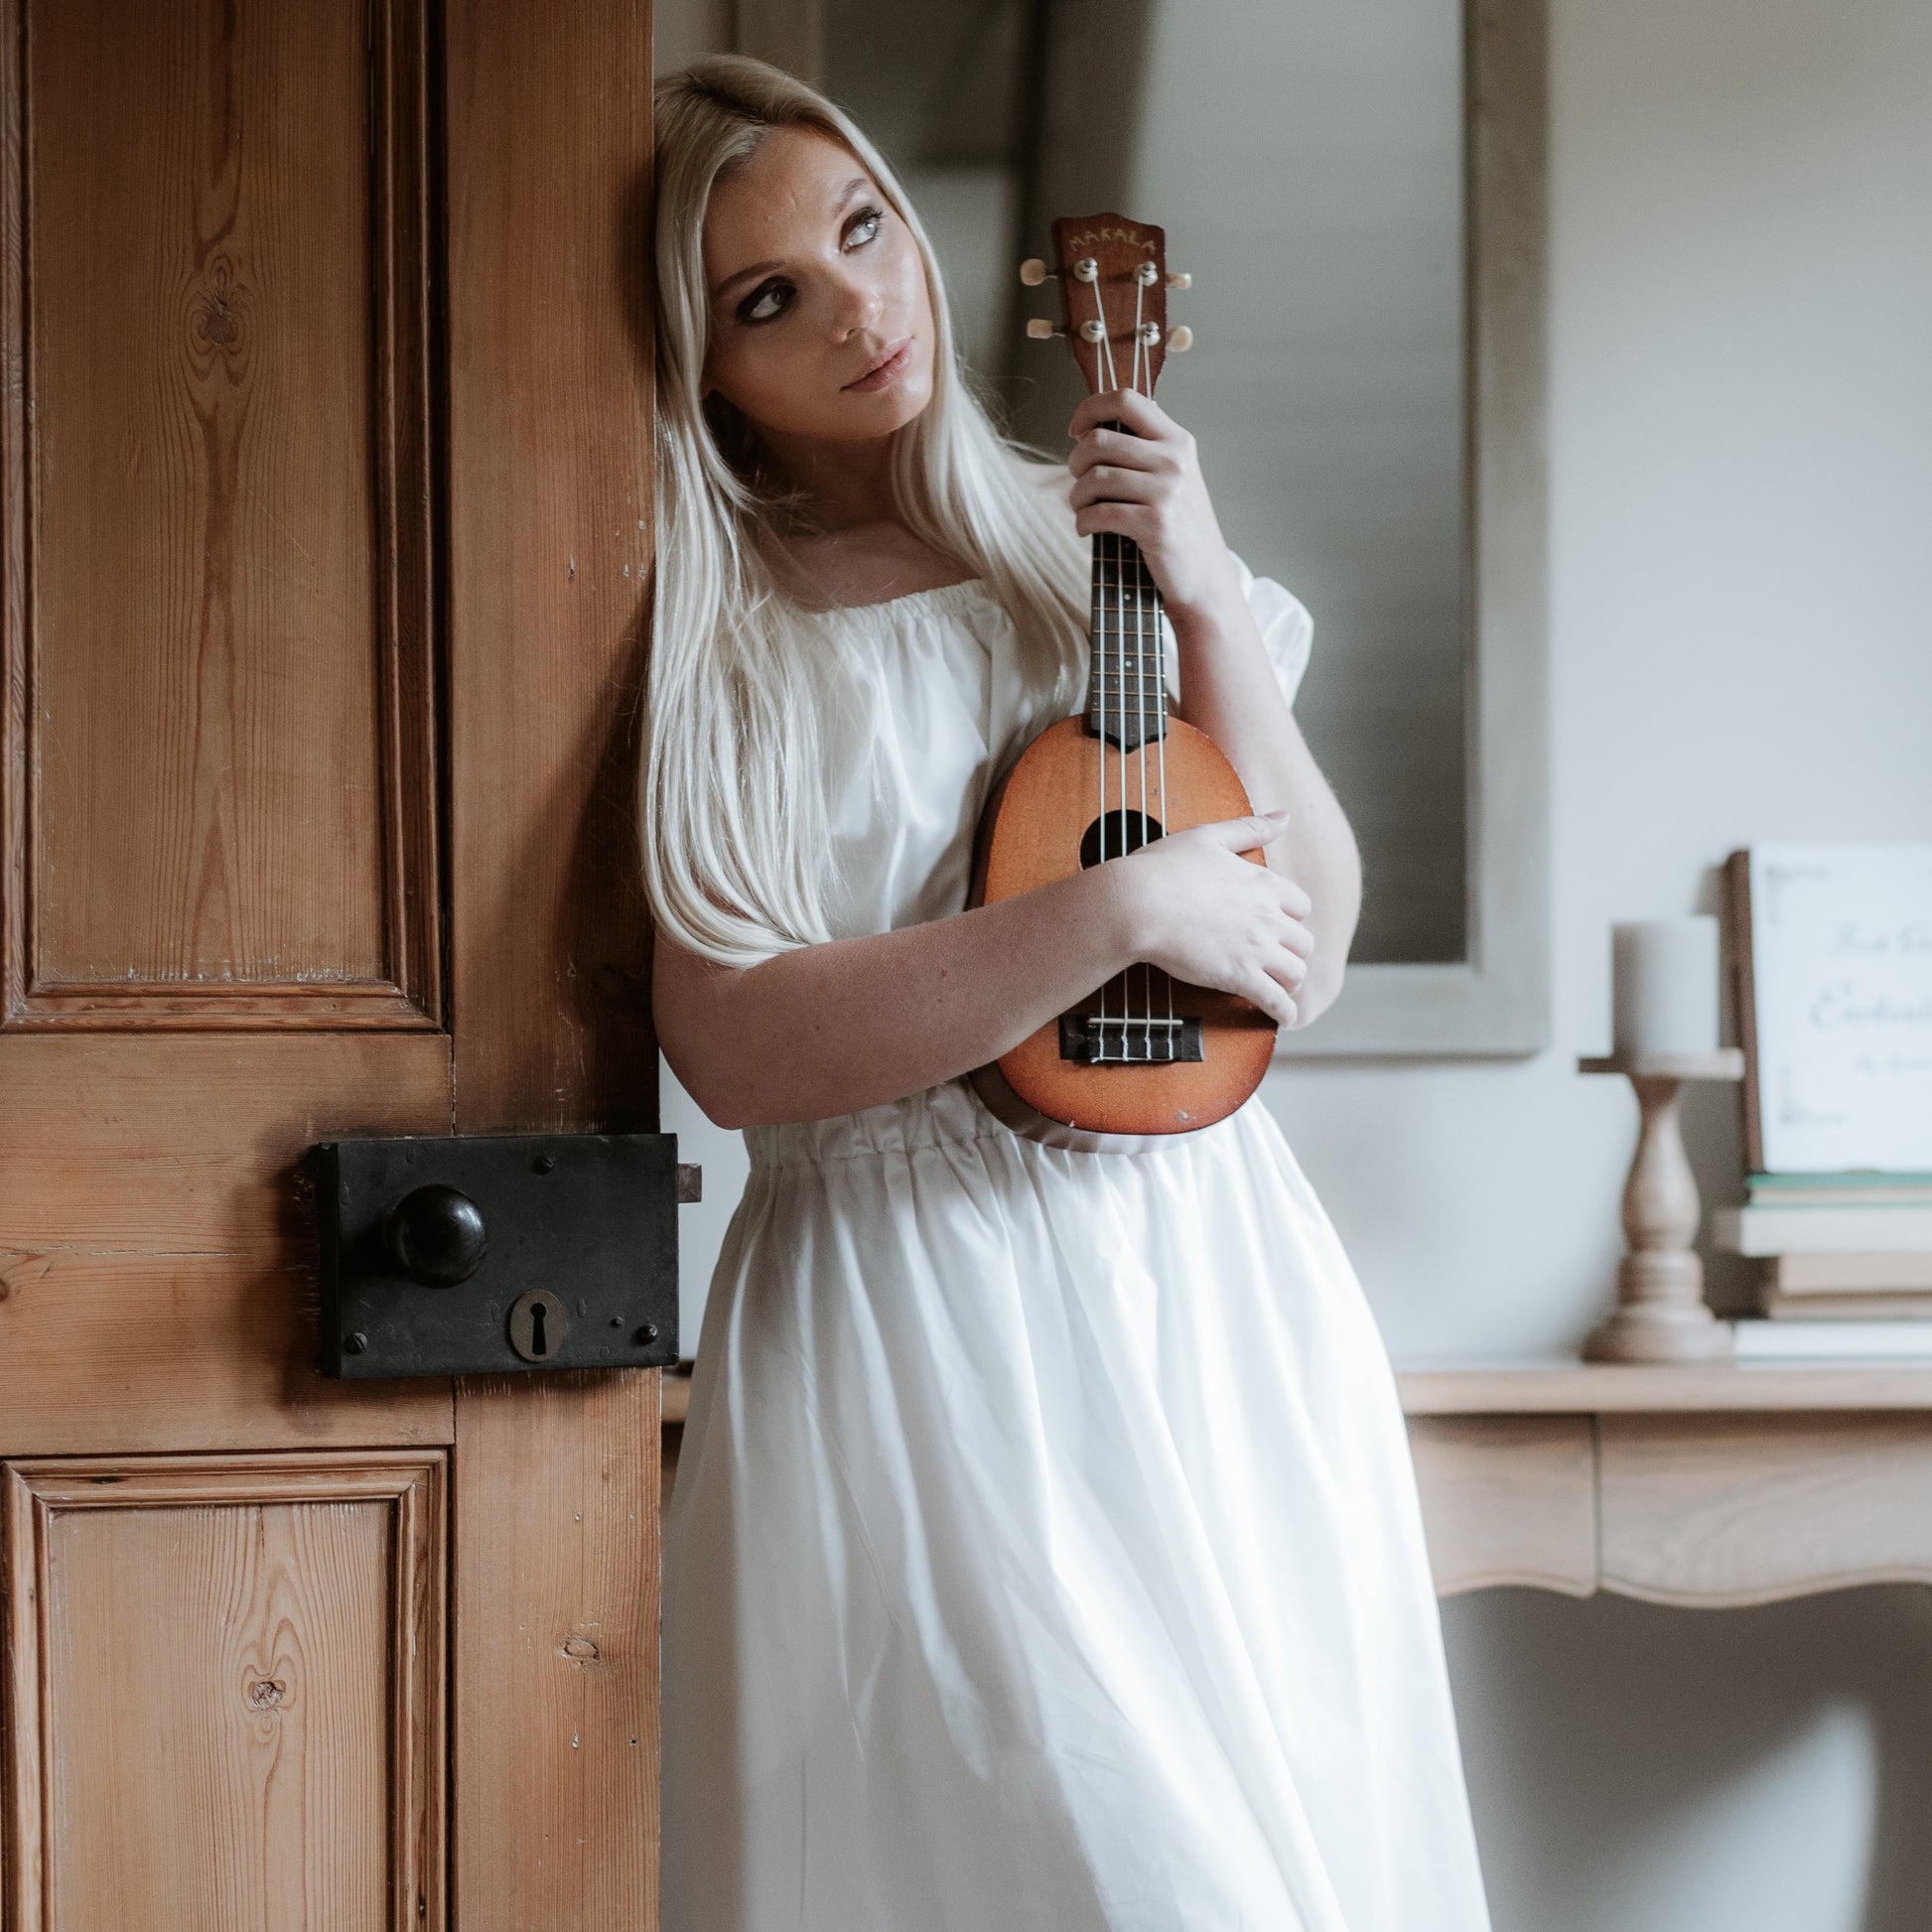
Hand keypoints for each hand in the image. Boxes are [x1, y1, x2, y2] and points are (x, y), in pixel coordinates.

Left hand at [1066, 389, 1243, 625]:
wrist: (1204, 578)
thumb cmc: (1178, 527)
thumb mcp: (1172, 477)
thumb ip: (1141, 451)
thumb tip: (1087, 433)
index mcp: (1177, 440)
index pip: (1126, 400)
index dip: (1090, 409)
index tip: (1075, 431)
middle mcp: (1175, 460)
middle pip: (1098, 440)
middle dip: (1075, 463)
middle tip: (1079, 484)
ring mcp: (1168, 491)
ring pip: (1094, 477)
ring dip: (1077, 497)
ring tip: (1082, 509)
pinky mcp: (1156, 524)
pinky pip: (1099, 513)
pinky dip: (1083, 522)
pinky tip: (1086, 529)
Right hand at [1110, 809, 1313, 1028]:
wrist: (1137, 903)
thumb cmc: (1162, 868)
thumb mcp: (1208, 837)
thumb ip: (1250, 828)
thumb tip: (1285, 816)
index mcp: (1263, 883)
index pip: (1300, 905)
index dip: (1290, 918)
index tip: (1278, 926)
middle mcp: (1268, 916)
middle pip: (1303, 942)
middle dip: (1293, 953)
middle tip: (1279, 961)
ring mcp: (1256, 948)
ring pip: (1296, 973)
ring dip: (1290, 982)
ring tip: (1280, 989)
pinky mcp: (1240, 976)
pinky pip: (1276, 1001)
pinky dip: (1284, 1012)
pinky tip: (1283, 1017)